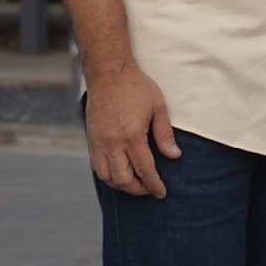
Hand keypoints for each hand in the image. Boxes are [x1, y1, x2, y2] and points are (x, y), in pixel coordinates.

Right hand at [85, 61, 181, 197]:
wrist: (108, 72)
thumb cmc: (135, 86)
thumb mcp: (158, 106)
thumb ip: (164, 134)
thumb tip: (174, 156)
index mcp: (132, 136)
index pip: (145, 170)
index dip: (154, 185)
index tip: (161, 192)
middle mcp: (113, 143)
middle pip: (124, 179)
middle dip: (138, 189)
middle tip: (149, 189)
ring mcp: (99, 142)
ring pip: (107, 177)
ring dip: (122, 185)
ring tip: (135, 184)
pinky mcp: (91, 139)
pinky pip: (97, 167)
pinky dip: (108, 176)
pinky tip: (118, 173)